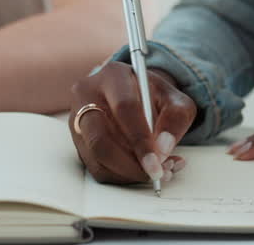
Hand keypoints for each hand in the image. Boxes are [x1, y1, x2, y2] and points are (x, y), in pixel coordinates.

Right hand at [69, 62, 195, 184]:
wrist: (135, 94)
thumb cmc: (154, 96)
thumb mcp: (175, 99)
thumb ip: (176, 119)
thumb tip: (163, 149)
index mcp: (113, 75)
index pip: (124, 109)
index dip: (141, 140)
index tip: (158, 163)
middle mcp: (87, 95)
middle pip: (100, 138)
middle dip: (130, 164)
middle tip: (155, 175)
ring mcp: (78, 120)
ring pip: (96, 157)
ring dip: (128, 173)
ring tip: (157, 172)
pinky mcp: (78, 141)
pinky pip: (96, 168)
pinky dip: (122, 176)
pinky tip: (142, 170)